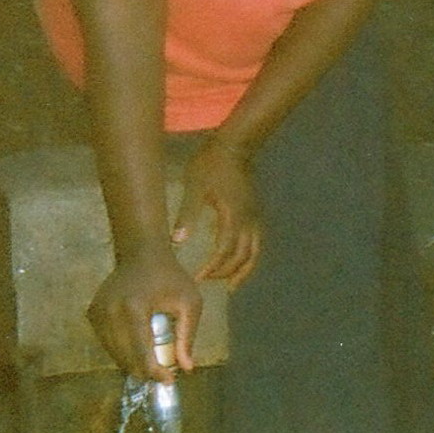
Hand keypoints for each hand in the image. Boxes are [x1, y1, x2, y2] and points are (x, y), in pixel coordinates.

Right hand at [87, 246, 202, 377]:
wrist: (143, 252)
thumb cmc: (170, 277)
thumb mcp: (189, 303)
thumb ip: (187, 336)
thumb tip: (186, 368)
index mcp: (133, 308)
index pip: (141, 352)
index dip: (154, 372)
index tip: (169, 380)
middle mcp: (109, 311)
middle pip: (125, 357)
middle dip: (145, 371)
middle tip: (163, 374)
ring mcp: (97, 312)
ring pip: (114, 353)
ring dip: (132, 363)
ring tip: (153, 363)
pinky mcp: (92, 313)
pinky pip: (106, 342)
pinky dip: (121, 350)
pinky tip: (137, 348)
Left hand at [172, 135, 260, 289]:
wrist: (235, 146)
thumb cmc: (211, 165)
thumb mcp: (194, 187)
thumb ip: (187, 214)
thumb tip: (177, 241)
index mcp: (233, 217)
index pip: (225, 251)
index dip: (213, 267)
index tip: (198, 277)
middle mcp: (248, 221)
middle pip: (241, 256)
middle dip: (225, 272)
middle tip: (208, 281)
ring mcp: (255, 217)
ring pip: (254, 253)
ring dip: (243, 270)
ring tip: (231, 285)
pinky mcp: (256, 213)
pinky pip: (257, 243)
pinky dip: (249, 258)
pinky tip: (240, 262)